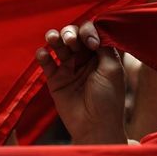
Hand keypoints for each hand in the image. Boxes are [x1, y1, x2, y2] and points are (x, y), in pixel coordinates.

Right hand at [36, 22, 126, 144]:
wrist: (95, 126)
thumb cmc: (109, 99)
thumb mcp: (113, 69)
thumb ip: (105, 47)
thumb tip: (95, 29)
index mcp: (100, 54)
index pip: (91, 33)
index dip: (88, 31)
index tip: (91, 43)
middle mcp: (84, 58)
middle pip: (73, 35)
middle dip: (71, 33)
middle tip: (72, 41)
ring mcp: (68, 67)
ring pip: (58, 45)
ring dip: (54, 37)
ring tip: (53, 39)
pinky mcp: (55, 79)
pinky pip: (46, 61)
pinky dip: (42, 54)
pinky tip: (44, 53)